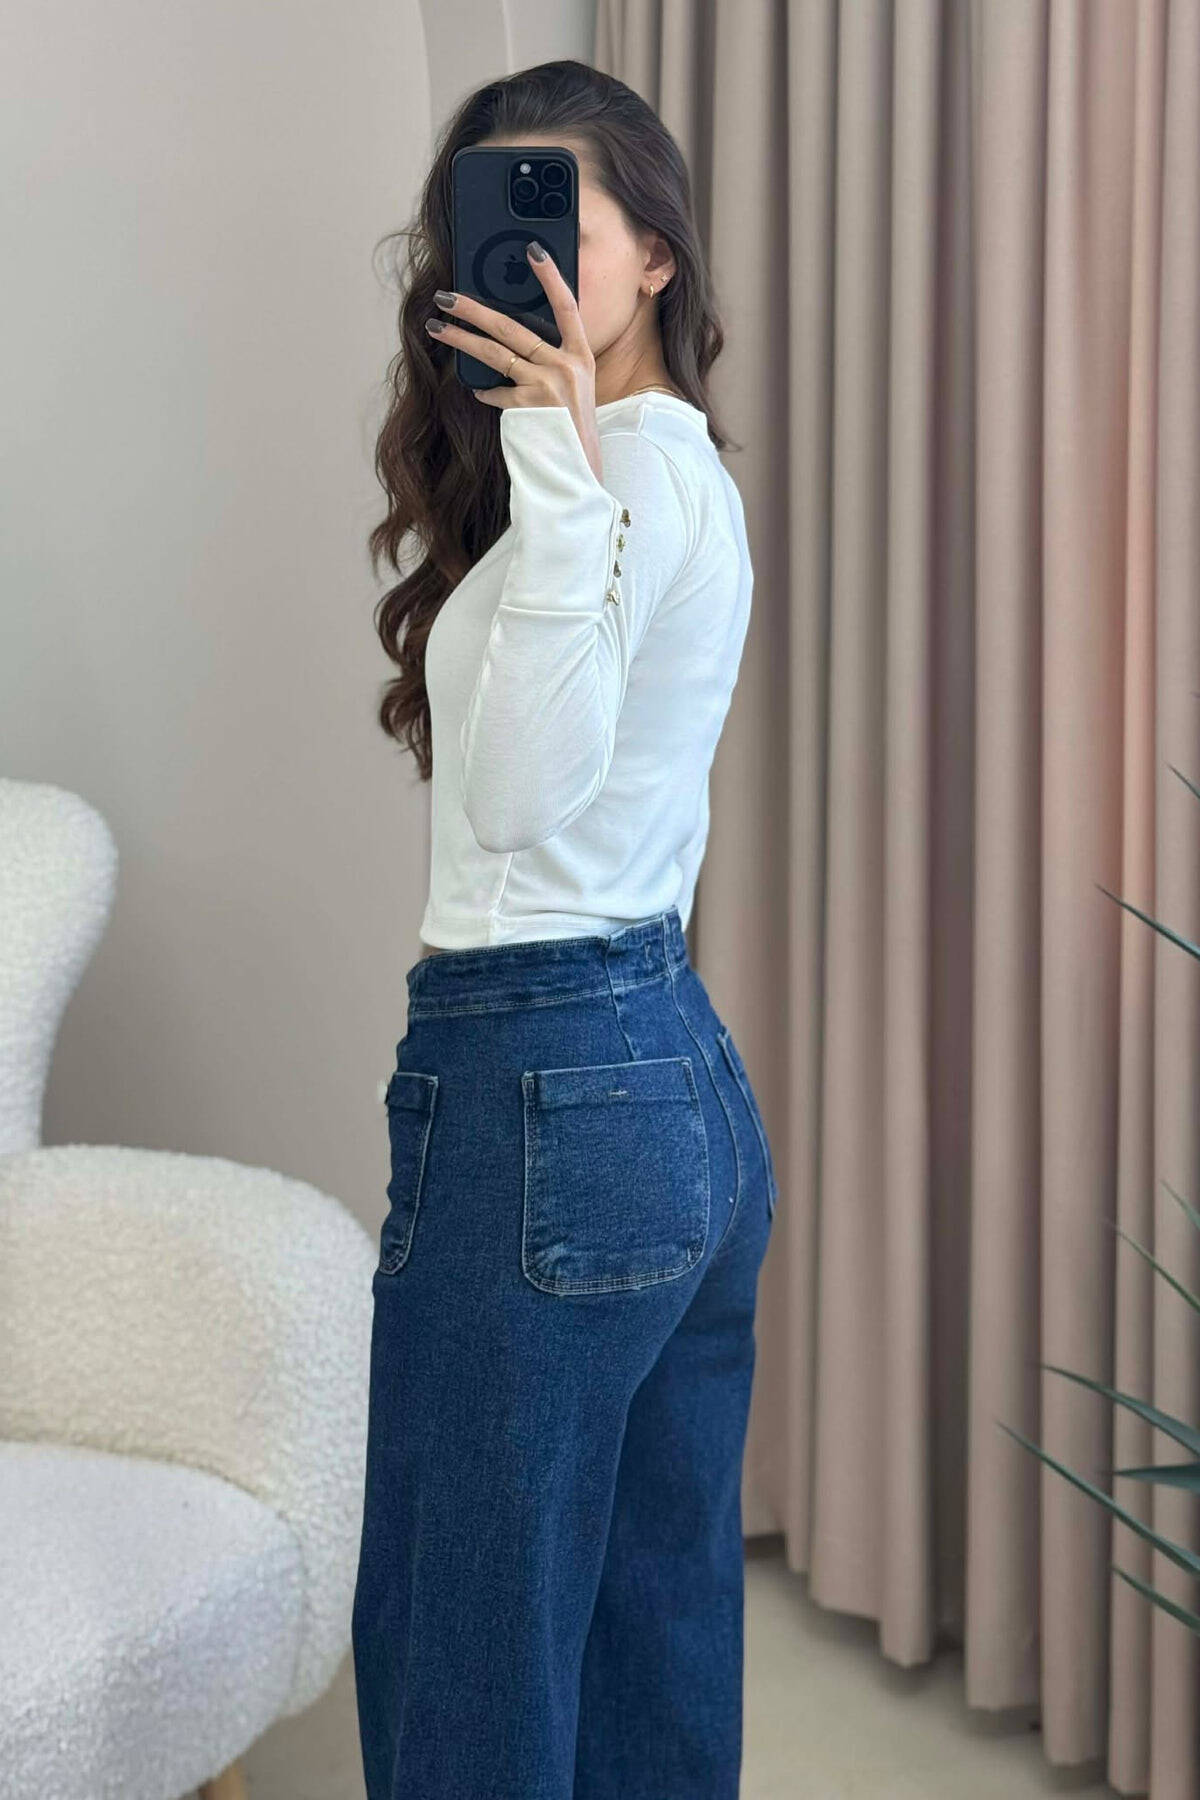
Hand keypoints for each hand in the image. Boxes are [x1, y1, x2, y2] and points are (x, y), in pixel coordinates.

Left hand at [424, 243, 602, 482]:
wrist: (578, 474)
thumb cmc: (572, 431)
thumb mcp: (574, 390)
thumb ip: (552, 362)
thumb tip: (513, 341)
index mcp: (581, 356)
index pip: (567, 306)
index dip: (551, 276)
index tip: (533, 250)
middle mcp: (566, 366)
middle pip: (512, 326)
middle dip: (474, 308)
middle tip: (447, 296)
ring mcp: (547, 386)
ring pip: (495, 353)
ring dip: (461, 338)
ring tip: (437, 327)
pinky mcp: (528, 407)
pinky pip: (497, 392)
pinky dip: (486, 392)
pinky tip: (479, 392)